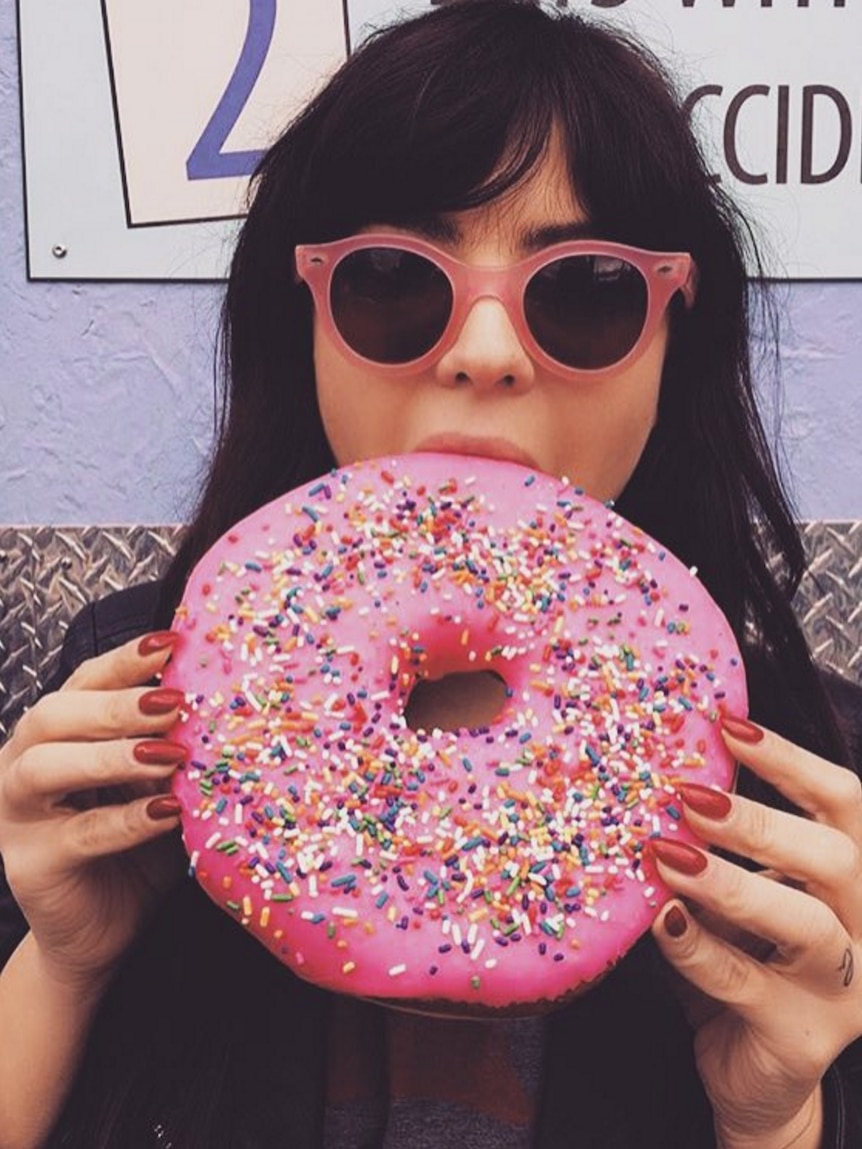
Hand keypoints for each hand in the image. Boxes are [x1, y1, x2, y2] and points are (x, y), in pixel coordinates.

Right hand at [0, 633, 186, 992]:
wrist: (104, 931)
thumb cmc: (136, 847)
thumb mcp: (157, 786)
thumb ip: (173, 748)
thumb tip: (225, 705)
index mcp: (57, 734)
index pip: (84, 682)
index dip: (125, 659)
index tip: (172, 640)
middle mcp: (24, 764)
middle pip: (55, 715)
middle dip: (116, 704)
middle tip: (174, 701)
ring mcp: (18, 815)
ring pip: (47, 767)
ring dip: (111, 754)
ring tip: (167, 753)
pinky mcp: (30, 864)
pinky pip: (78, 834)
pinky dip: (126, 820)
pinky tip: (167, 811)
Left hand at [649, 716, 861, 1148]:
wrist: (753, 1075)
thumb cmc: (744, 964)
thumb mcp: (738, 894)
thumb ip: (721, 845)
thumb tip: (666, 770)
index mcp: (853, 880)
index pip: (844, 803)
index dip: (790, 760)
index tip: (727, 724)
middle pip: (837, 858)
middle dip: (760, 820)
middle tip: (687, 795)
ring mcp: (843, 990)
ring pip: (805, 924)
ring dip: (732, 881)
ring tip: (668, 853)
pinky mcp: (803, 1038)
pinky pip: (746, 985)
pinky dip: (698, 947)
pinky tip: (661, 919)